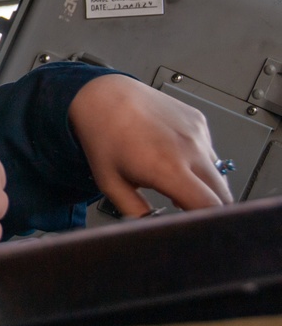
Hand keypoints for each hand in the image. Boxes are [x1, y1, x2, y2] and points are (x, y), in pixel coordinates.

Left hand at [68, 74, 233, 216]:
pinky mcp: (199, 121)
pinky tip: (172, 155)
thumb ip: (135, 213)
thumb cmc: (103, 136)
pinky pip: (209, 150)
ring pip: (218, 172)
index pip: (210, 207)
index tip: (195, 227)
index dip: (205, 222)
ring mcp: (197, 133)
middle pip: (223, 194)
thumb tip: (152, 229)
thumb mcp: (111, 183)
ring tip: (171, 178)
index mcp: (168, 168)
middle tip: (183, 207)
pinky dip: (198, 160)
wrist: (103, 96)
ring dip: (204, 183)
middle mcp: (189, 149)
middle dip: (208, 207)